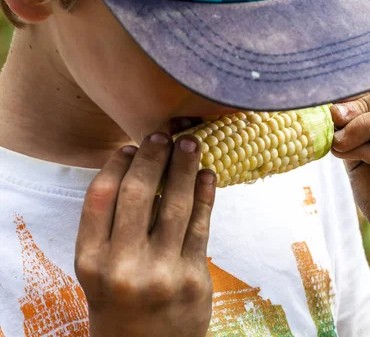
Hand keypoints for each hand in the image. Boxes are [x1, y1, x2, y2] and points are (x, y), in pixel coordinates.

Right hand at [74, 133, 215, 336]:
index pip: (101, 197)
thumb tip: (139, 171)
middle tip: (163, 135)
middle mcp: (123, 265)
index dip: (117, 164)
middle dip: (153, 156)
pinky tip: (207, 175)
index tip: (130, 146)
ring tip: (190, 143)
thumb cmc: (121, 304)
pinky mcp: (193, 277)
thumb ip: (112, 229)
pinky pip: (201, 225)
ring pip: (175, 204)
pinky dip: (206, 195)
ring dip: (185, 167)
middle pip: (139, 194)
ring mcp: (161, 271)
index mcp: (91, 261)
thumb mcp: (100, 272)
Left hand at [331, 81, 369, 279]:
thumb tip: (332, 105)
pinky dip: (365, 150)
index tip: (331, 105)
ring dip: (360, 127)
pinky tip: (344, 155)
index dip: (363, 91)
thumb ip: (355, 128)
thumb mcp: (365, 152)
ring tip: (336, 142)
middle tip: (331, 118)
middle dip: (361, 105)